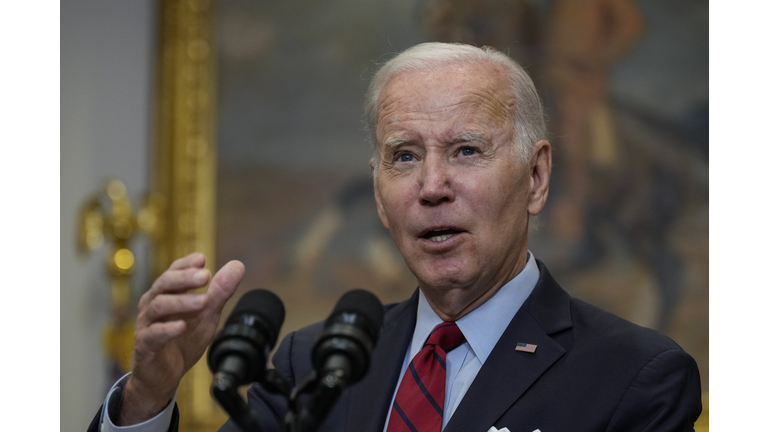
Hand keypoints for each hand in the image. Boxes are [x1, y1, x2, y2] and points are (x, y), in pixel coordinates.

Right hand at [118, 253, 244, 424]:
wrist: (163, 376)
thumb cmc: (182, 341)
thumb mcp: (206, 315)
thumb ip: (220, 292)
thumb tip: (237, 265)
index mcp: (167, 294)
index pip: (173, 271)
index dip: (186, 264)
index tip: (202, 259)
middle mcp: (153, 304)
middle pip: (164, 284)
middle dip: (185, 277)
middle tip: (206, 275)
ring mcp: (147, 324)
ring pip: (158, 306)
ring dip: (182, 301)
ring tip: (203, 301)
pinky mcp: (145, 345)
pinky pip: (153, 334)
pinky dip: (168, 329)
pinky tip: (182, 326)